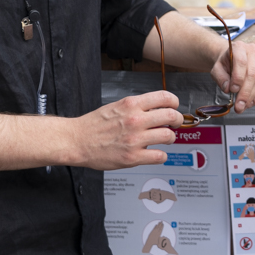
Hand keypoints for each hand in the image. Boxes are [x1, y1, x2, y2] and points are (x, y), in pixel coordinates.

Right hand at [69, 90, 183, 169]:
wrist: (77, 141)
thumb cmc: (94, 125)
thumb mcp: (117, 106)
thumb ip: (136, 107)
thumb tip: (155, 109)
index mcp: (131, 104)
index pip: (164, 97)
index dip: (174, 102)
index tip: (175, 106)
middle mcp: (135, 120)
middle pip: (170, 116)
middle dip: (177, 119)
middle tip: (176, 123)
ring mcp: (135, 139)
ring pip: (168, 136)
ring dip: (171, 138)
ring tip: (166, 138)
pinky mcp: (132, 157)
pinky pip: (159, 156)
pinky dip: (162, 156)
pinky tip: (156, 154)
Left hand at [211, 39, 254, 112]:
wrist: (234, 58)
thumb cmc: (226, 63)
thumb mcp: (217, 69)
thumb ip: (220, 78)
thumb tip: (227, 88)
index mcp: (239, 47)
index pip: (241, 62)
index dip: (238, 78)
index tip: (232, 91)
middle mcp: (254, 50)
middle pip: (252, 74)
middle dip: (245, 93)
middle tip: (239, 106)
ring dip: (252, 97)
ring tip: (243, 106)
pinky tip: (251, 102)